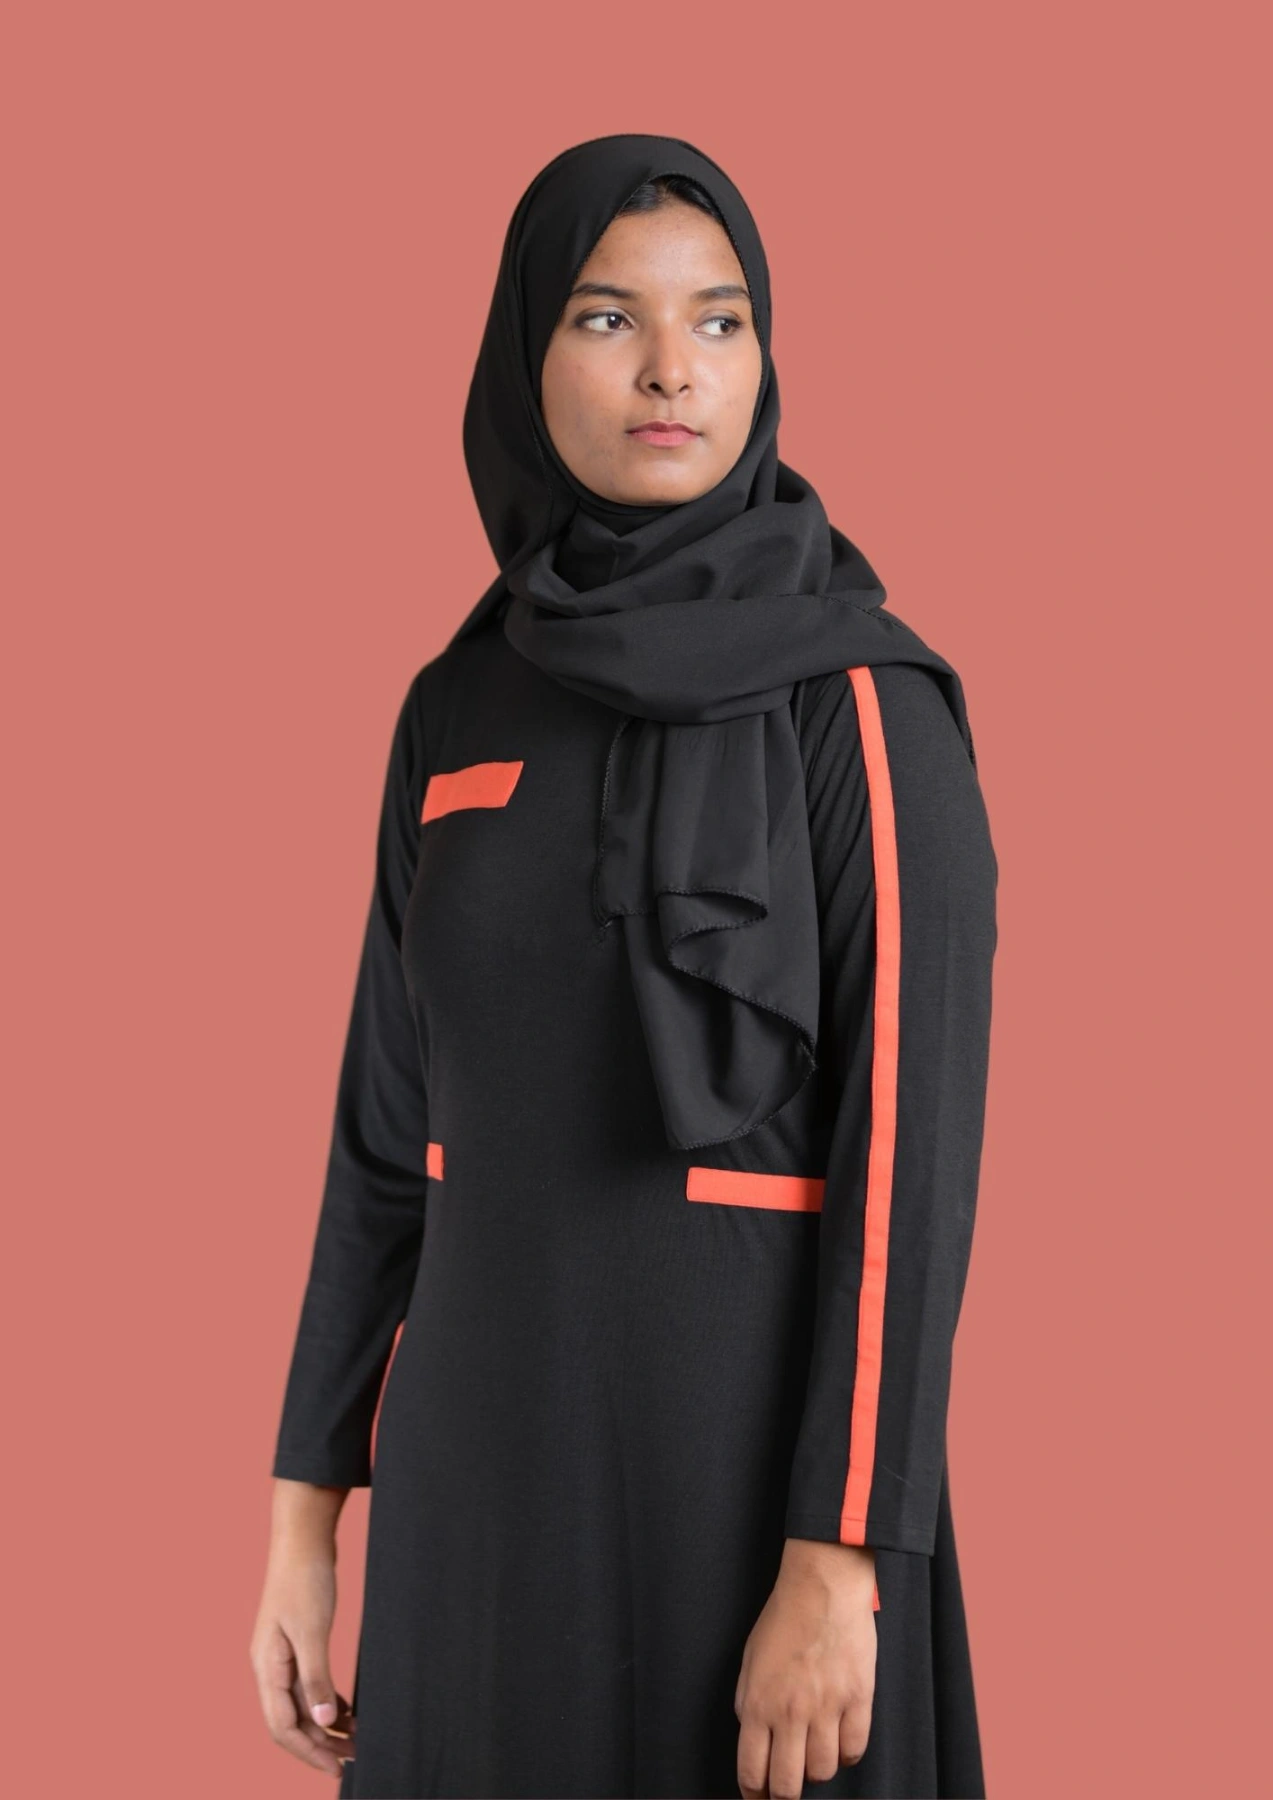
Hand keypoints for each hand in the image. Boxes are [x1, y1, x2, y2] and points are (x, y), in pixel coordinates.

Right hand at [249, 1479, 355, 1778]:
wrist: (303, 1537)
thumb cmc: (304, 1579)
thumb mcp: (313, 1630)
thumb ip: (316, 1677)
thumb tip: (323, 1721)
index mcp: (267, 1666)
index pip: (282, 1726)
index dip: (308, 1751)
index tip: (335, 1768)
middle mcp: (270, 1666)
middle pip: (290, 1721)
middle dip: (318, 1744)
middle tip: (352, 1760)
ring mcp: (282, 1655)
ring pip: (300, 1704)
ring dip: (324, 1725)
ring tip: (354, 1740)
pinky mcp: (298, 1643)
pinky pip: (308, 1685)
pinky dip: (326, 1701)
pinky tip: (347, 1712)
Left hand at [734, 1537, 876, 1798]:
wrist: (822, 1585)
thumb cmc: (784, 1617)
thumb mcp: (750, 1660)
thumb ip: (748, 1702)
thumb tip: (753, 1735)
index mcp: (758, 1704)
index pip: (752, 1772)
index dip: (754, 1794)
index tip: (758, 1798)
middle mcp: (790, 1713)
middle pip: (788, 1786)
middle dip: (784, 1796)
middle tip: (786, 1791)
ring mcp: (827, 1708)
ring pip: (823, 1772)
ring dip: (816, 1769)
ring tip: (814, 1752)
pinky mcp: (858, 1699)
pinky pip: (855, 1750)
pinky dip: (847, 1754)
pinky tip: (840, 1742)